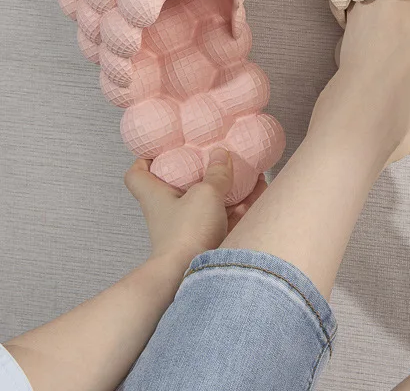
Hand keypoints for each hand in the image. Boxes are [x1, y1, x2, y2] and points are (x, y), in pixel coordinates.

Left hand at [124, 148, 266, 266]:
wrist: (189, 274)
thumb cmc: (187, 231)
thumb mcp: (205, 193)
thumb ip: (216, 172)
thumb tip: (220, 153)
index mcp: (156, 195)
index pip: (137, 173)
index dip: (146, 158)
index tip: (163, 148)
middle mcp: (169, 209)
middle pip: (178, 183)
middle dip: (199, 170)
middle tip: (214, 155)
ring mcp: (188, 225)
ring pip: (207, 199)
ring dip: (227, 187)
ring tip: (247, 171)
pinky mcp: (206, 238)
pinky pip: (224, 215)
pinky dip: (240, 204)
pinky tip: (258, 191)